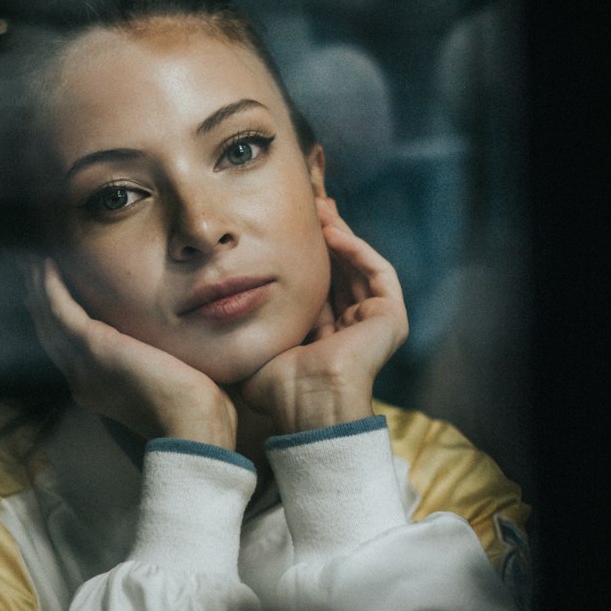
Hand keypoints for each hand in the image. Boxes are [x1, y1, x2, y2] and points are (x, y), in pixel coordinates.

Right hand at [25, 257, 238, 447]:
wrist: (190, 426)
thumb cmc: (192, 410)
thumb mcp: (167, 382)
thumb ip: (157, 364)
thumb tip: (171, 350)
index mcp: (97, 388)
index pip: (67, 349)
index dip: (56, 320)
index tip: (51, 294)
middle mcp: (81, 378)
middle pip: (50, 333)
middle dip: (38, 300)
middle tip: (29, 269)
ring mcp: (83, 363)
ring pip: (49, 320)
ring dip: (38, 288)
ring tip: (32, 261)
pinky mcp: (92, 347)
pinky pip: (60, 311)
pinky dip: (50, 287)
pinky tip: (47, 265)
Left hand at [238, 198, 407, 433]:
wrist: (307, 402)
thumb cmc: (278, 385)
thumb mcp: (260, 344)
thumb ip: (250, 323)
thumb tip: (219, 303)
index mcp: (326, 338)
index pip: (318, 287)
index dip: (304, 257)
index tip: (285, 229)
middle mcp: (352, 329)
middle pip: (341, 271)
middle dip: (325, 238)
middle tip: (307, 208)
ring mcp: (374, 324)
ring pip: (359, 267)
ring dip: (340, 236)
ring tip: (319, 211)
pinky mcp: (391, 318)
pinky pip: (377, 272)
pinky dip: (357, 250)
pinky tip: (333, 233)